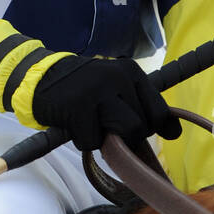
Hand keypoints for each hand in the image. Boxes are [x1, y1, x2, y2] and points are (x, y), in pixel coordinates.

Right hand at [31, 53, 181, 153]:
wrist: (39, 78)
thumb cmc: (82, 89)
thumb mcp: (115, 87)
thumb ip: (141, 105)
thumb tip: (175, 133)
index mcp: (131, 71)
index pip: (159, 109)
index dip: (157, 127)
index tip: (153, 133)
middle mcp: (118, 76)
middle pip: (142, 126)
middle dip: (127, 136)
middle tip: (107, 127)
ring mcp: (98, 91)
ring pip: (125, 133)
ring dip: (109, 140)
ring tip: (93, 126)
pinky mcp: (79, 107)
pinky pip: (93, 142)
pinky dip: (83, 141)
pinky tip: (74, 125)